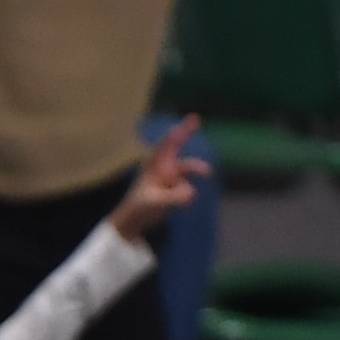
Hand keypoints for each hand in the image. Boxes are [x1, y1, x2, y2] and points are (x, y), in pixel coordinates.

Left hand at [105, 119, 202, 241]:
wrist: (133, 221)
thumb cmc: (138, 209)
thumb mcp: (154, 203)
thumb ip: (174, 197)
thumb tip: (192, 192)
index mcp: (154, 165)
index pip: (168, 144)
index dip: (180, 131)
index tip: (192, 118)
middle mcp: (163, 167)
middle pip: (177, 146)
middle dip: (185, 133)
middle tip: (195, 118)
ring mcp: (170, 176)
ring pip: (187, 169)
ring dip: (196, 169)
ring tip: (206, 172)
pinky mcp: (175, 187)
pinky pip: (187, 186)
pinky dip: (184, 194)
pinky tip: (171, 202)